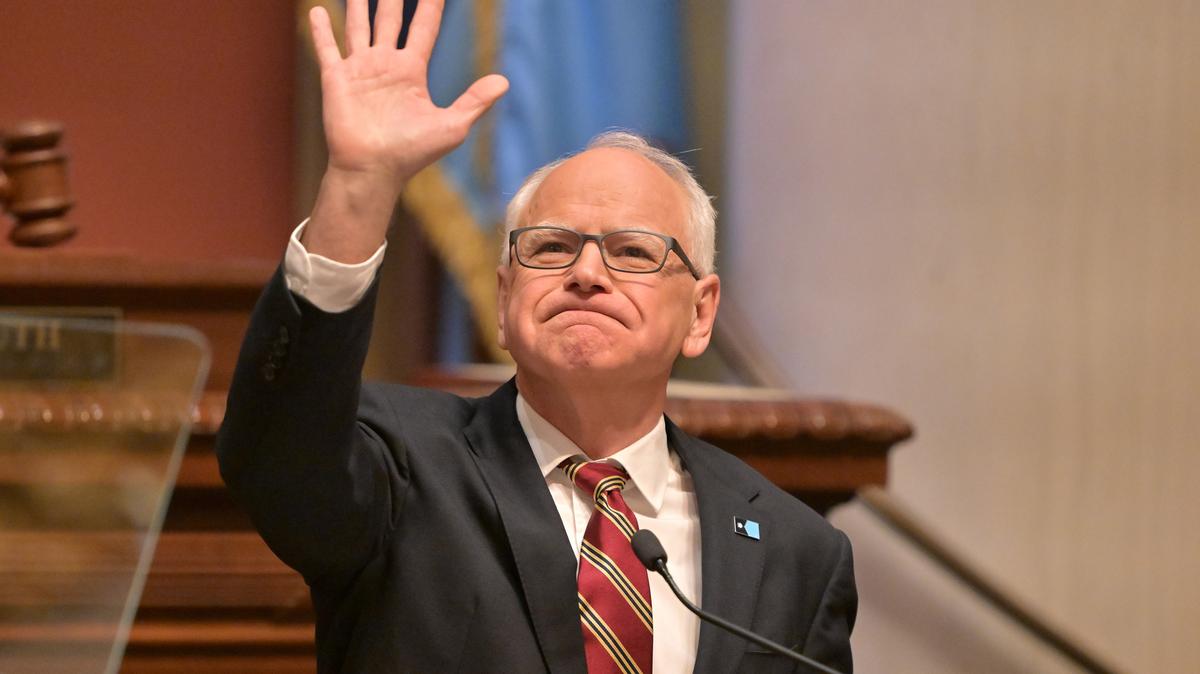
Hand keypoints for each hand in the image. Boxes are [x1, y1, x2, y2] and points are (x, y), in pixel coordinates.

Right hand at [310, 0, 507, 182]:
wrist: (374, 171)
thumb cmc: (412, 153)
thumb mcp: (451, 126)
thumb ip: (474, 101)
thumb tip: (504, 81)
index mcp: (412, 71)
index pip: (424, 27)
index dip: (430, 4)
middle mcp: (386, 65)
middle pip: (390, 19)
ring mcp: (359, 70)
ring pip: (358, 26)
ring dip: (357, 5)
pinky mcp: (336, 79)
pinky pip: (326, 48)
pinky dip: (320, 30)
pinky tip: (316, 10)